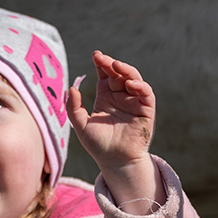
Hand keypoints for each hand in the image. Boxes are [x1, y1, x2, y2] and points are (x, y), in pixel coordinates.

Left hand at [69, 52, 163, 212]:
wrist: (114, 162)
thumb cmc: (98, 145)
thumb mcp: (81, 125)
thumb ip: (73, 107)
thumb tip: (72, 88)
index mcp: (106, 96)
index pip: (105, 74)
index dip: (102, 63)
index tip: (95, 55)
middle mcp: (120, 96)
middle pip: (118, 73)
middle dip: (111, 63)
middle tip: (102, 58)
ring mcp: (134, 101)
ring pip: (133, 78)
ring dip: (126, 70)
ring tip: (116, 65)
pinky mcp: (146, 110)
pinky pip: (145, 93)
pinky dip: (140, 85)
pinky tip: (130, 83)